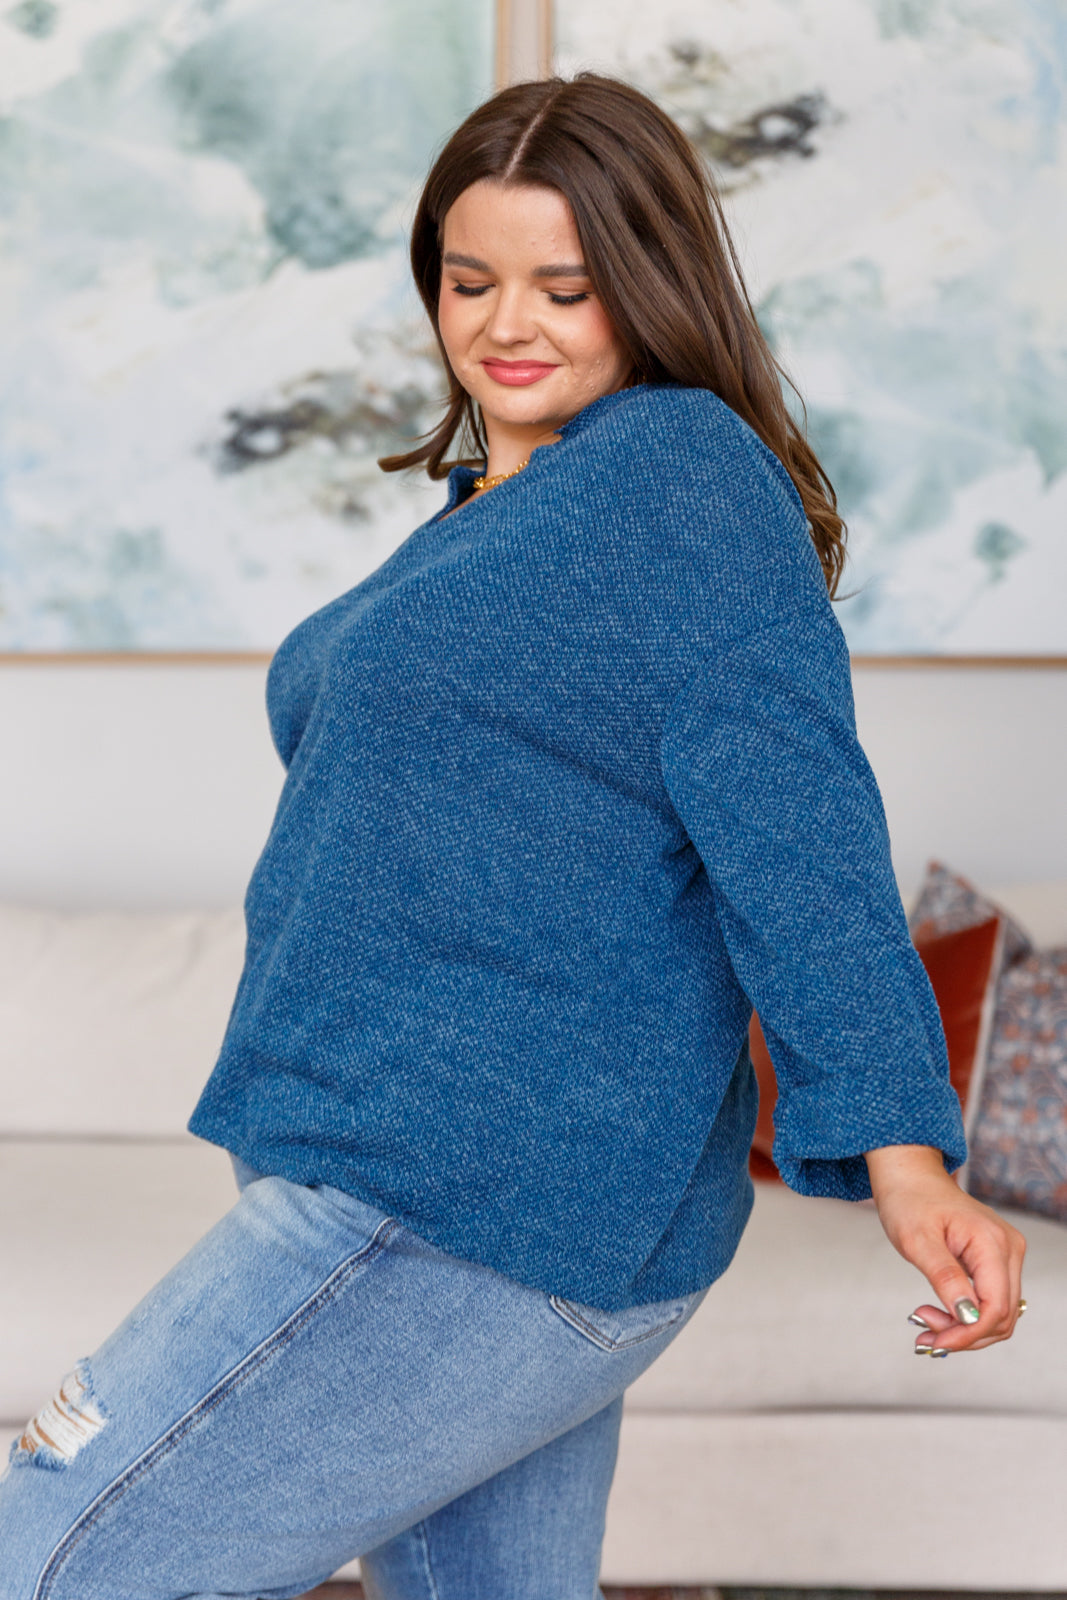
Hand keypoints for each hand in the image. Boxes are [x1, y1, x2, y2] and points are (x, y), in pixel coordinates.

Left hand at [864, 1144, 1026, 1352]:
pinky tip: (938, 1316)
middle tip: (923, 1335)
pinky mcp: (997, 1259)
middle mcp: (1008, 1249)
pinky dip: (967, 1316)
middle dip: (964, 1335)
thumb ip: (946, 1278)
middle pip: (1002, 1316)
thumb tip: (968, 1317)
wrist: (910, 1176)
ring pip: (999, 1314)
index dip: (967, 1333)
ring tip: (925, 1324)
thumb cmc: (909, 1201)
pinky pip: (991, 1300)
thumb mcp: (917, 1241)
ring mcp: (1006, 1254)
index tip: (933, 1341)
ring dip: (965, 1329)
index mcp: (991, 1242)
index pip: (995, 1308)